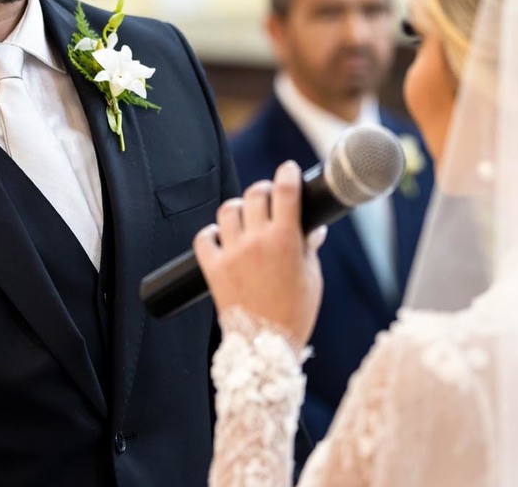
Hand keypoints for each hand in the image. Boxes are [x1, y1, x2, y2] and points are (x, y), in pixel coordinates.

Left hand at [193, 161, 325, 348]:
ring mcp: (232, 254)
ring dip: (238, 209)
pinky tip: (221, 238)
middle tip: (268, 197)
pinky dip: (211, 234)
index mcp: (286, 240)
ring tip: (245, 219)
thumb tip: (314, 228)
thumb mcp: (312, 278)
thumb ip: (309, 247)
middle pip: (255, 194)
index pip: (285, 190)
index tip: (288, 169)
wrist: (266, 349)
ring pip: (228, 210)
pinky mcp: (213, 269)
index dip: (287, 173)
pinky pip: (204, 237)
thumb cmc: (295, 314)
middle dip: (264, 191)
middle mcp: (256, 241)